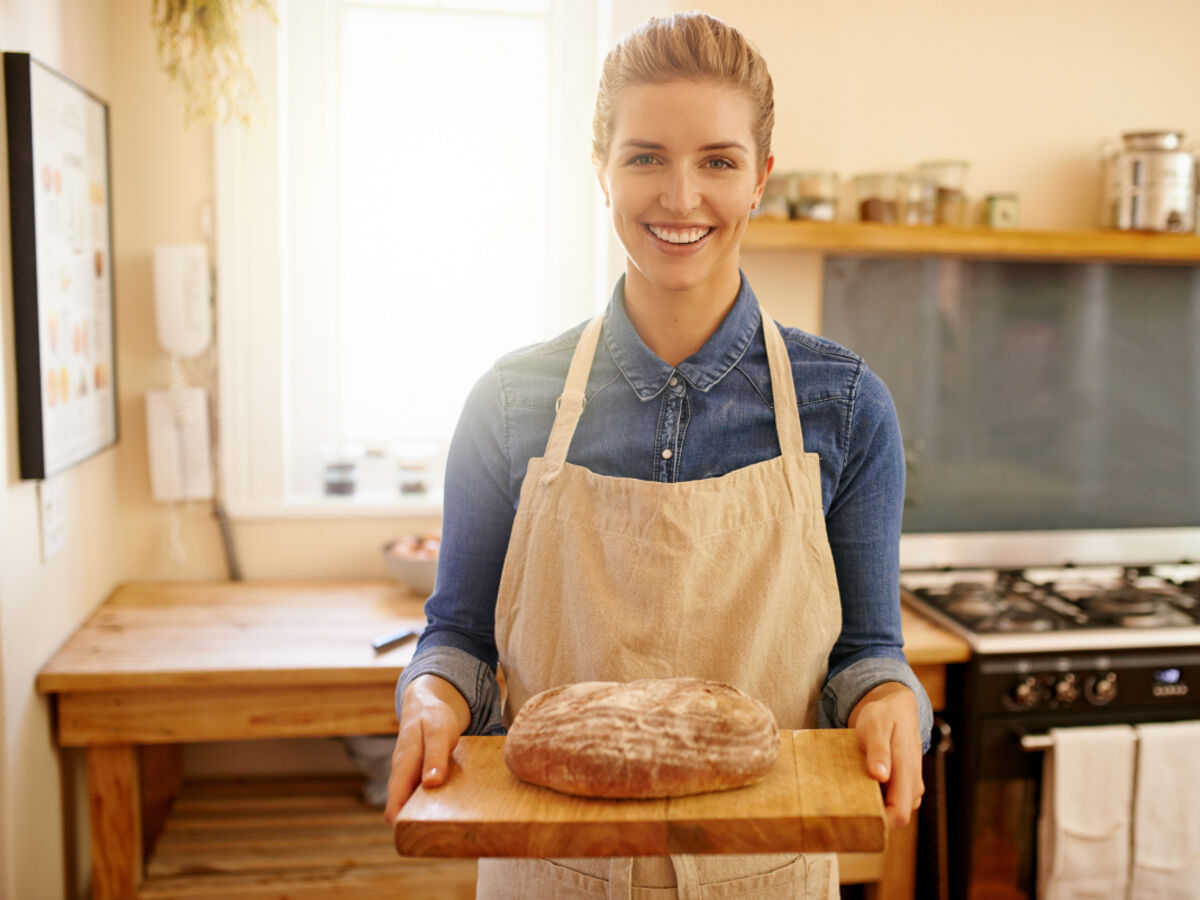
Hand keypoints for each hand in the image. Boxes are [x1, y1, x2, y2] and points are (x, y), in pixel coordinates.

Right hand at [383, 674, 470, 824]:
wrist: (427, 703)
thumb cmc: (432, 716)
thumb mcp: (438, 732)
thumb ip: (435, 757)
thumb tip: (431, 784)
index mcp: (402, 766)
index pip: (393, 805)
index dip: (402, 823)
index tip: (420, 834)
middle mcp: (402, 774)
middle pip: (402, 808)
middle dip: (416, 822)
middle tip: (441, 832)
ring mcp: (409, 775)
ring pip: (413, 801)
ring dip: (427, 812)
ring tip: (448, 821)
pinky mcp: (418, 774)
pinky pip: (422, 793)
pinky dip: (432, 800)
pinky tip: (450, 804)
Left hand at [848, 681, 924, 829]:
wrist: (896, 707)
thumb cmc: (884, 715)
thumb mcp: (875, 727)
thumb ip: (879, 751)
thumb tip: (880, 776)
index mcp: (907, 770)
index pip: (900, 813)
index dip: (880, 822)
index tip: (855, 819)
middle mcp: (912, 783)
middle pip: (896, 816)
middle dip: (874, 818)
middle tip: (844, 810)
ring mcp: (909, 785)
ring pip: (893, 810)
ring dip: (874, 808)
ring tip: (847, 799)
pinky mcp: (902, 783)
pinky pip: (890, 801)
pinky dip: (875, 799)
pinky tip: (856, 790)